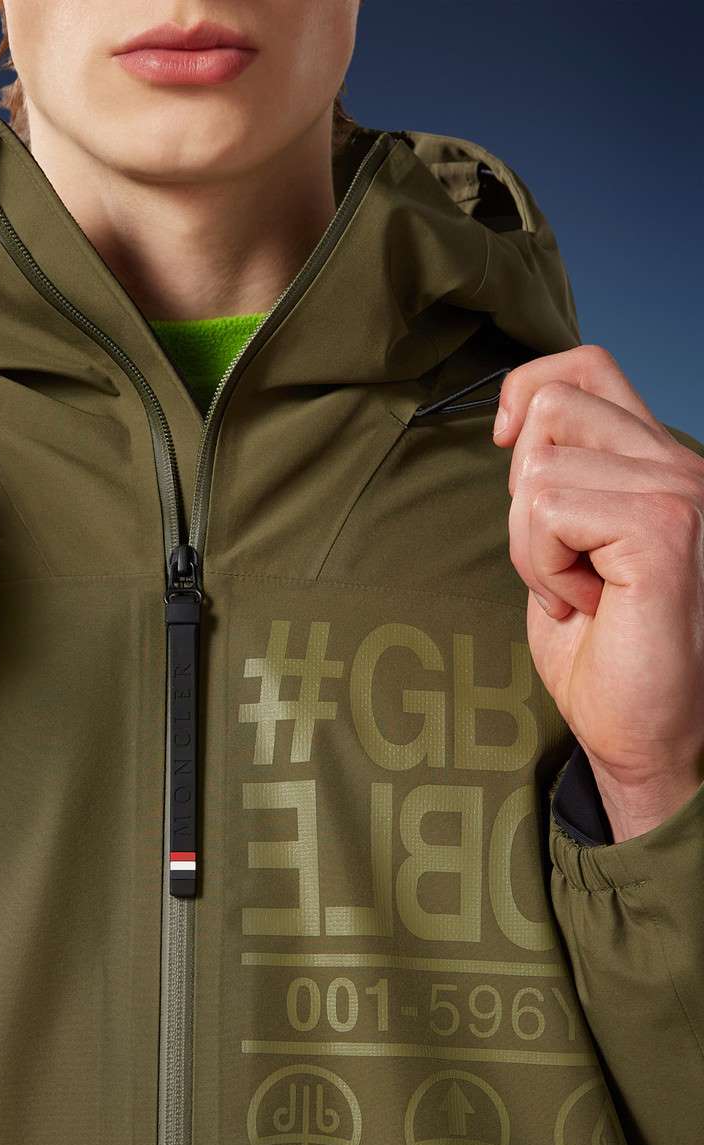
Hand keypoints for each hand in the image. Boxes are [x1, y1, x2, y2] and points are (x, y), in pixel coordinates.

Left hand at [494, 343, 703, 840]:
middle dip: (523, 495)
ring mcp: (679, 490)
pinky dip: (545, 567)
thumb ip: (559, 484)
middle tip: (561, 564)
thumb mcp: (567, 552)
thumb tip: (516, 428)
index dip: (526, 393)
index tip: (505, 449)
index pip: (585, 366)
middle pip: (551, 407)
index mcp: (659, 463)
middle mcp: (680, 464)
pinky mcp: (664, 528)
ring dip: (533, 546)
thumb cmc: (608, 657)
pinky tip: (588, 605)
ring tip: (579, 594)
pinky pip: (549, 510)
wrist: (647, 738)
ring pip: (539, 468)